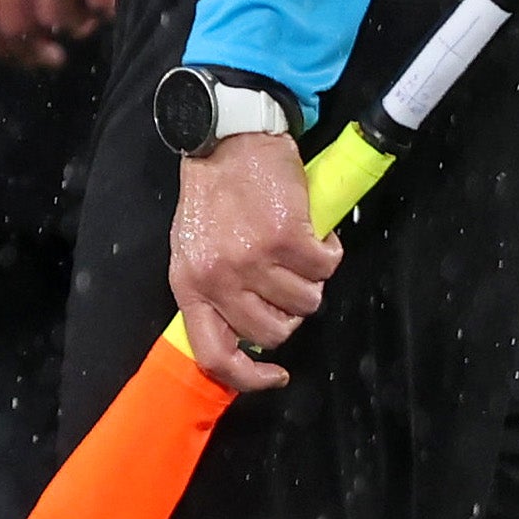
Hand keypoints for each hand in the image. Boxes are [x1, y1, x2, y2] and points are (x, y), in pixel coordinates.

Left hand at [170, 130, 334, 388]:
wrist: (227, 141)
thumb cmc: (213, 196)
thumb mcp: (193, 249)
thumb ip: (213, 290)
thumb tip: (245, 335)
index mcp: (189, 286)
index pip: (214, 355)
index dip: (249, 378)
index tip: (276, 375)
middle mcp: (218, 279)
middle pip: (273, 333)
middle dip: (290, 313)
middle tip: (289, 282)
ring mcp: (253, 260)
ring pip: (306, 302)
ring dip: (311, 279)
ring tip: (298, 250)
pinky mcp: (287, 239)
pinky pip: (325, 268)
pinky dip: (329, 251)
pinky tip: (315, 232)